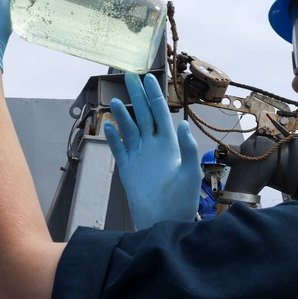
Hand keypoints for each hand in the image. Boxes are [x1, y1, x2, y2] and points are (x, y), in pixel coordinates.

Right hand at [104, 72, 201, 228]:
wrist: (164, 223)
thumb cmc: (182, 202)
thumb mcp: (190, 174)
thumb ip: (187, 149)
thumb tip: (183, 124)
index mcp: (169, 145)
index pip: (160, 114)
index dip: (153, 95)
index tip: (148, 79)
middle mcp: (153, 147)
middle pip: (143, 115)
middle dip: (136, 96)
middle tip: (129, 76)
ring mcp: (139, 157)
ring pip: (129, 129)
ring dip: (122, 114)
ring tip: (113, 99)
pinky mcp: (128, 169)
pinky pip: (119, 148)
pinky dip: (113, 137)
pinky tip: (107, 125)